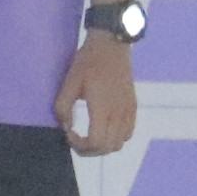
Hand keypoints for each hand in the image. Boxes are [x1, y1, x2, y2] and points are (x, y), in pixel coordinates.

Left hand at [57, 30, 137, 156]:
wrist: (112, 45)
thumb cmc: (88, 62)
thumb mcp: (69, 83)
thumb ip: (63, 107)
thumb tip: (65, 127)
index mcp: (102, 107)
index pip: (97, 142)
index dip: (80, 146)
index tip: (69, 135)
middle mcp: (119, 112)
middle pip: (108, 147)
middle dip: (90, 150)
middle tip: (76, 141)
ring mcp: (128, 110)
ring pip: (120, 143)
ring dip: (103, 146)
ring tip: (89, 137)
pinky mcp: (133, 106)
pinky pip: (128, 132)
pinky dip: (115, 138)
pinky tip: (103, 128)